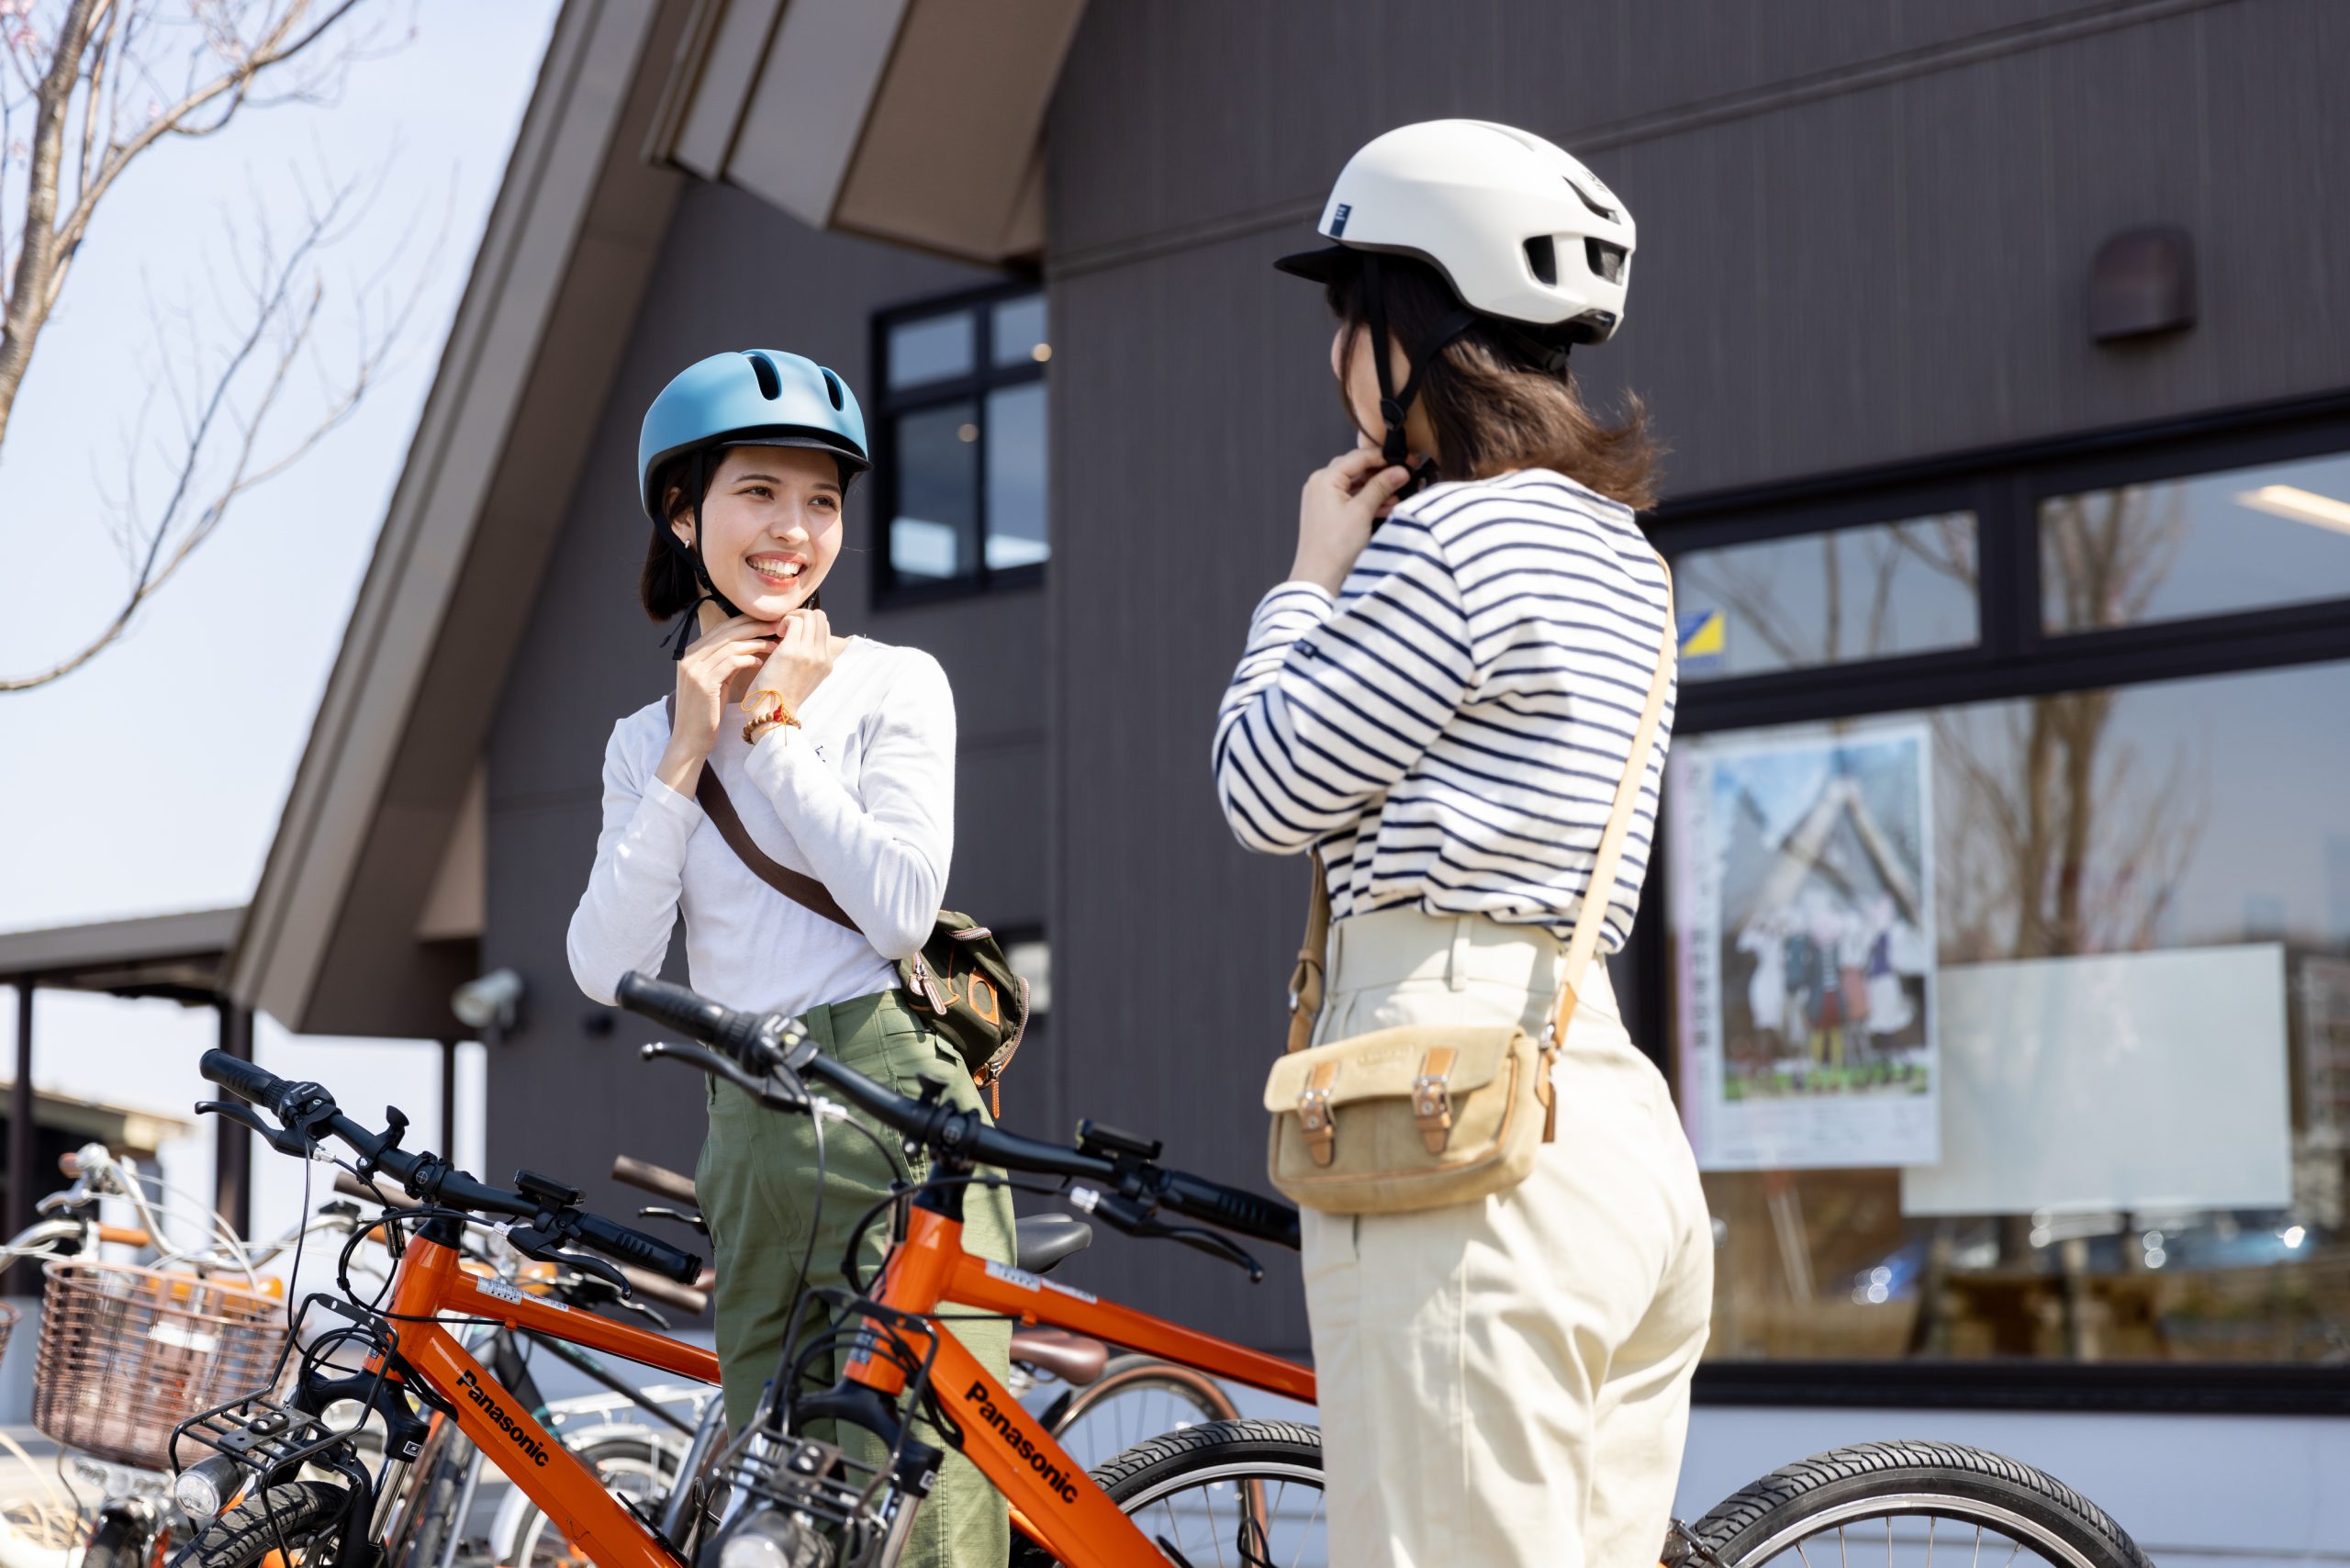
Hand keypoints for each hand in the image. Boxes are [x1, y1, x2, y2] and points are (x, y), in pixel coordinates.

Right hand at [657, 614, 777, 791]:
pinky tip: (761, 662)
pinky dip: (748, 659)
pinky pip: (730, 662)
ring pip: (730, 645)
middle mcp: (689, 657)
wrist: (690, 739)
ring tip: (774, 644)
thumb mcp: (716, 682)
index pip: (721, 628)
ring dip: (755, 642)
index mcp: (691, 654)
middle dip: (754, 626)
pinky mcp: (703, 682)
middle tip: (776, 625)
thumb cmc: (707, 713)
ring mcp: (694, 669)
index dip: (745, 622)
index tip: (767, 621)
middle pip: (726, 632)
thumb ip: (726, 662)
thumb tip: (749, 646)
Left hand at [748, 608, 837, 716]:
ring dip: (792, 617)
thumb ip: (809, 657)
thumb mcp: (806, 676)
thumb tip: (800, 635)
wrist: (774, 714)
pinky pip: (793, 621)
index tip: (793, 633)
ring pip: (809, 615)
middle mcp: (822, 656)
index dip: (808, 624)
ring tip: (781, 632)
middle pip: (820, 617)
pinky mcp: (792, 651)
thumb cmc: (783, 695)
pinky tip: (775, 635)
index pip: (825, 628)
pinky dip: (784, 622)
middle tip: (787, 628)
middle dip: (802, 615)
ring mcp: (809, 653)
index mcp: (827, 663)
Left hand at [1291, 445, 1411, 594]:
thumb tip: (1399, 471)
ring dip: (1377, 489)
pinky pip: (1352, 501)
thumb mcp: (1362, 511)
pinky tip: (1387, 508)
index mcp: (1324, 479)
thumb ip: (1382, 486)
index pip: (1359, 457)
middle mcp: (1320, 486)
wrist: (1320, 578)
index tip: (1406, 461)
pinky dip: (1369, 502)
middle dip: (1381, 474)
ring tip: (1398, 495)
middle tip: (1404, 476)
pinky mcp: (1329, 515)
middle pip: (1357, 470)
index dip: (1384, 458)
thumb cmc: (1333, 547)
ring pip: (1356, 486)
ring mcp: (1323, 500)